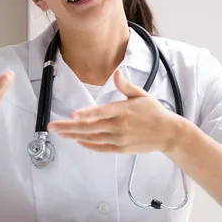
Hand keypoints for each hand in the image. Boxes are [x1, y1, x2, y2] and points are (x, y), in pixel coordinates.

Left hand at [48, 69, 183, 153]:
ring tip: (60, 133)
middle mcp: (119, 126)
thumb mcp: (141, 95)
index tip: (72, 115)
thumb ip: (125, 85)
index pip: (101, 113)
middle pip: (90, 127)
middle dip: (69, 127)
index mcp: (123, 111)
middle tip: (53, 126)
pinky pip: (101, 148)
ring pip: (92, 138)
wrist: (168, 133)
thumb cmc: (154, 112)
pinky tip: (78, 141)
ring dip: (74, 136)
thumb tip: (116, 72)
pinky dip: (88, 145)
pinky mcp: (121, 149)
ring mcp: (119, 139)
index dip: (86, 114)